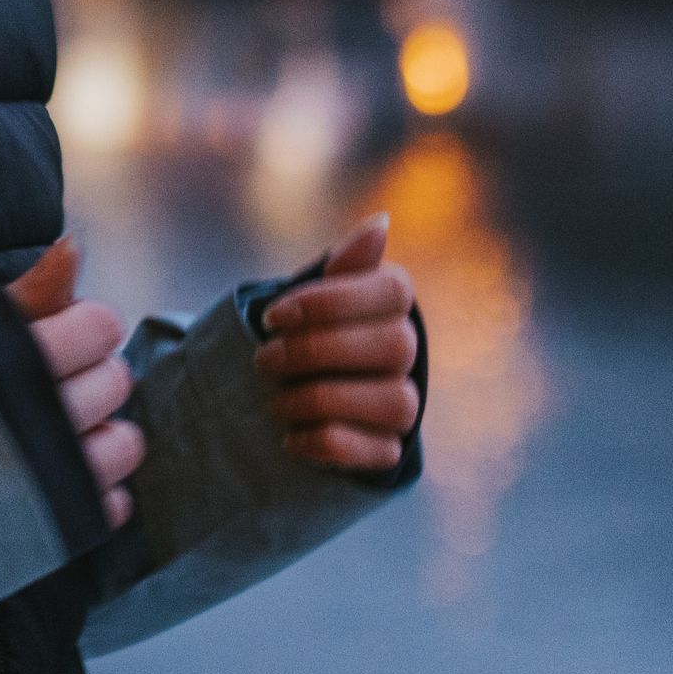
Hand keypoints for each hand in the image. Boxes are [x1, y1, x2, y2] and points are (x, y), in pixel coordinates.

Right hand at [5, 238, 141, 529]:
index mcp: (15, 363)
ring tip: (61, 437)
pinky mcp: (54, 529)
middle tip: (48, 387)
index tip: (57, 338)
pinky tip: (61, 483)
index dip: (82, 329)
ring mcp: (53, 481)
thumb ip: (25, 296)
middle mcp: (43, 421)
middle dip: (91, 379)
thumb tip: (73, 247)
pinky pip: (111, 503)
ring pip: (123, 445)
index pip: (98, 327)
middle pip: (114, 382)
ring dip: (102, 437)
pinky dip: (95, 493)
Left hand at [252, 215, 419, 472]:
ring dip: (321, 401)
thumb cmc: (304, 330)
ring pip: (393, 400)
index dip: (330, 302)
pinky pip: (377, 451)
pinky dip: (327, 444)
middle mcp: (408, 351)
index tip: (272, 317)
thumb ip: (343, 264)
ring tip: (275, 403)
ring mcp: (404, 403)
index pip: (392, 291)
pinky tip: (291, 438)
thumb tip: (380, 223)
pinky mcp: (390, 447)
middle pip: (393, 346)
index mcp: (392, 302)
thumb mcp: (312, 293)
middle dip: (319, 353)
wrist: (292, 390)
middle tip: (264, 361)